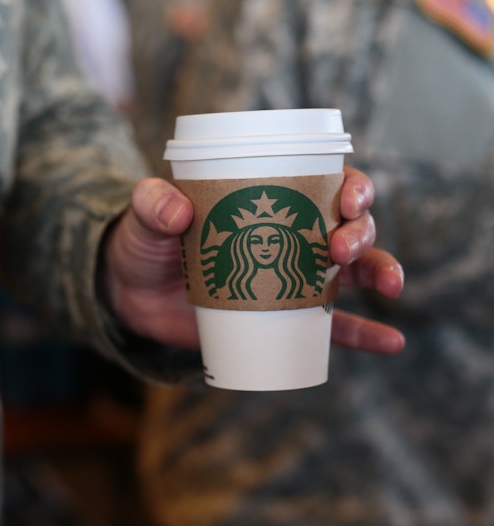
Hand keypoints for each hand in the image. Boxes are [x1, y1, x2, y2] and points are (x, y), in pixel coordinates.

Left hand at [103, 170, 404, 353]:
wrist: (133, 295)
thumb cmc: (145, 243)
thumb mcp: (143, 216)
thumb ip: (151, 204)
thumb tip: (179, 212)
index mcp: (269, 198)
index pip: (325, 181)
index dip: (350, 186)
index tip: (346, 198)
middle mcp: (292, 233)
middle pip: (348, 224)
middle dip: (361, 232)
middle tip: (339, 248)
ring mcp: (292, 276)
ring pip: (353, 270)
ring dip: (380, 271)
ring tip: (388, 287)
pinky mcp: (284, 316)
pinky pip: (333, 327)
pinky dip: (365, 334)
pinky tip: (392, 343)